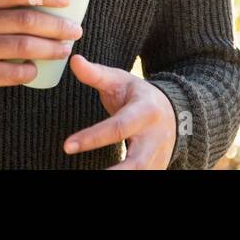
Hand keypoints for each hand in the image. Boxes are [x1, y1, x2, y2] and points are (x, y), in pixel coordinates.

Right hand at [0, 0, 84, 100]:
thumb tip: (41, 3)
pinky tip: (37, 70)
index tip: (67, 0)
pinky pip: (11, 73)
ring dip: (50, 48)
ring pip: (23, 46)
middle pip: (26, 20)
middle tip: (75, 29)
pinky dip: (28, 71)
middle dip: (57, 25)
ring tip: (63, 49)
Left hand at [62, 54, 176, 168]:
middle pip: (137, 163)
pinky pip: (143, 177)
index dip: (92, 138)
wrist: (172, 111)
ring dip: (119, 177)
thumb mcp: (119, 80)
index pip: (117, 128)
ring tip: (92, 179)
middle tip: (87, 177)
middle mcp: (155, 137)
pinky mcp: (158, 168)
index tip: (67, 146)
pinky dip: (126, 179)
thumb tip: (74, 60)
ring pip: (142, 174)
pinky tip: (106, 178)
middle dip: (115, 172)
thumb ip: (96, 74)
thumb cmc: (138, 95)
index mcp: (145, 112)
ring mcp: (159, 156)